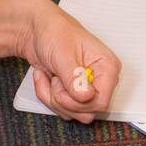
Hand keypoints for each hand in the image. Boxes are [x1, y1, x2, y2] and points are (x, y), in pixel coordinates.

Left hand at [14, 0, 122, 122]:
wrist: (37, 31)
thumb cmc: (55, 33)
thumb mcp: (64, 54)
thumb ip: (75, 78)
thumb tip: (86, 97)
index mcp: (108, 68)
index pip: (102, 102)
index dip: (80, 102)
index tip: (64, 88)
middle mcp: (102, 80)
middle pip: (87, 112)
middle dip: (63, 100)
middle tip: (55, 79)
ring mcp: (88, 88)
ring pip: (74, 113)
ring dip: (53, 98)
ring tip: (50, 76)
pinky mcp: (74, 93)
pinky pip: (63, 110)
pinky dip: (48, 97)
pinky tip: (47, 79)